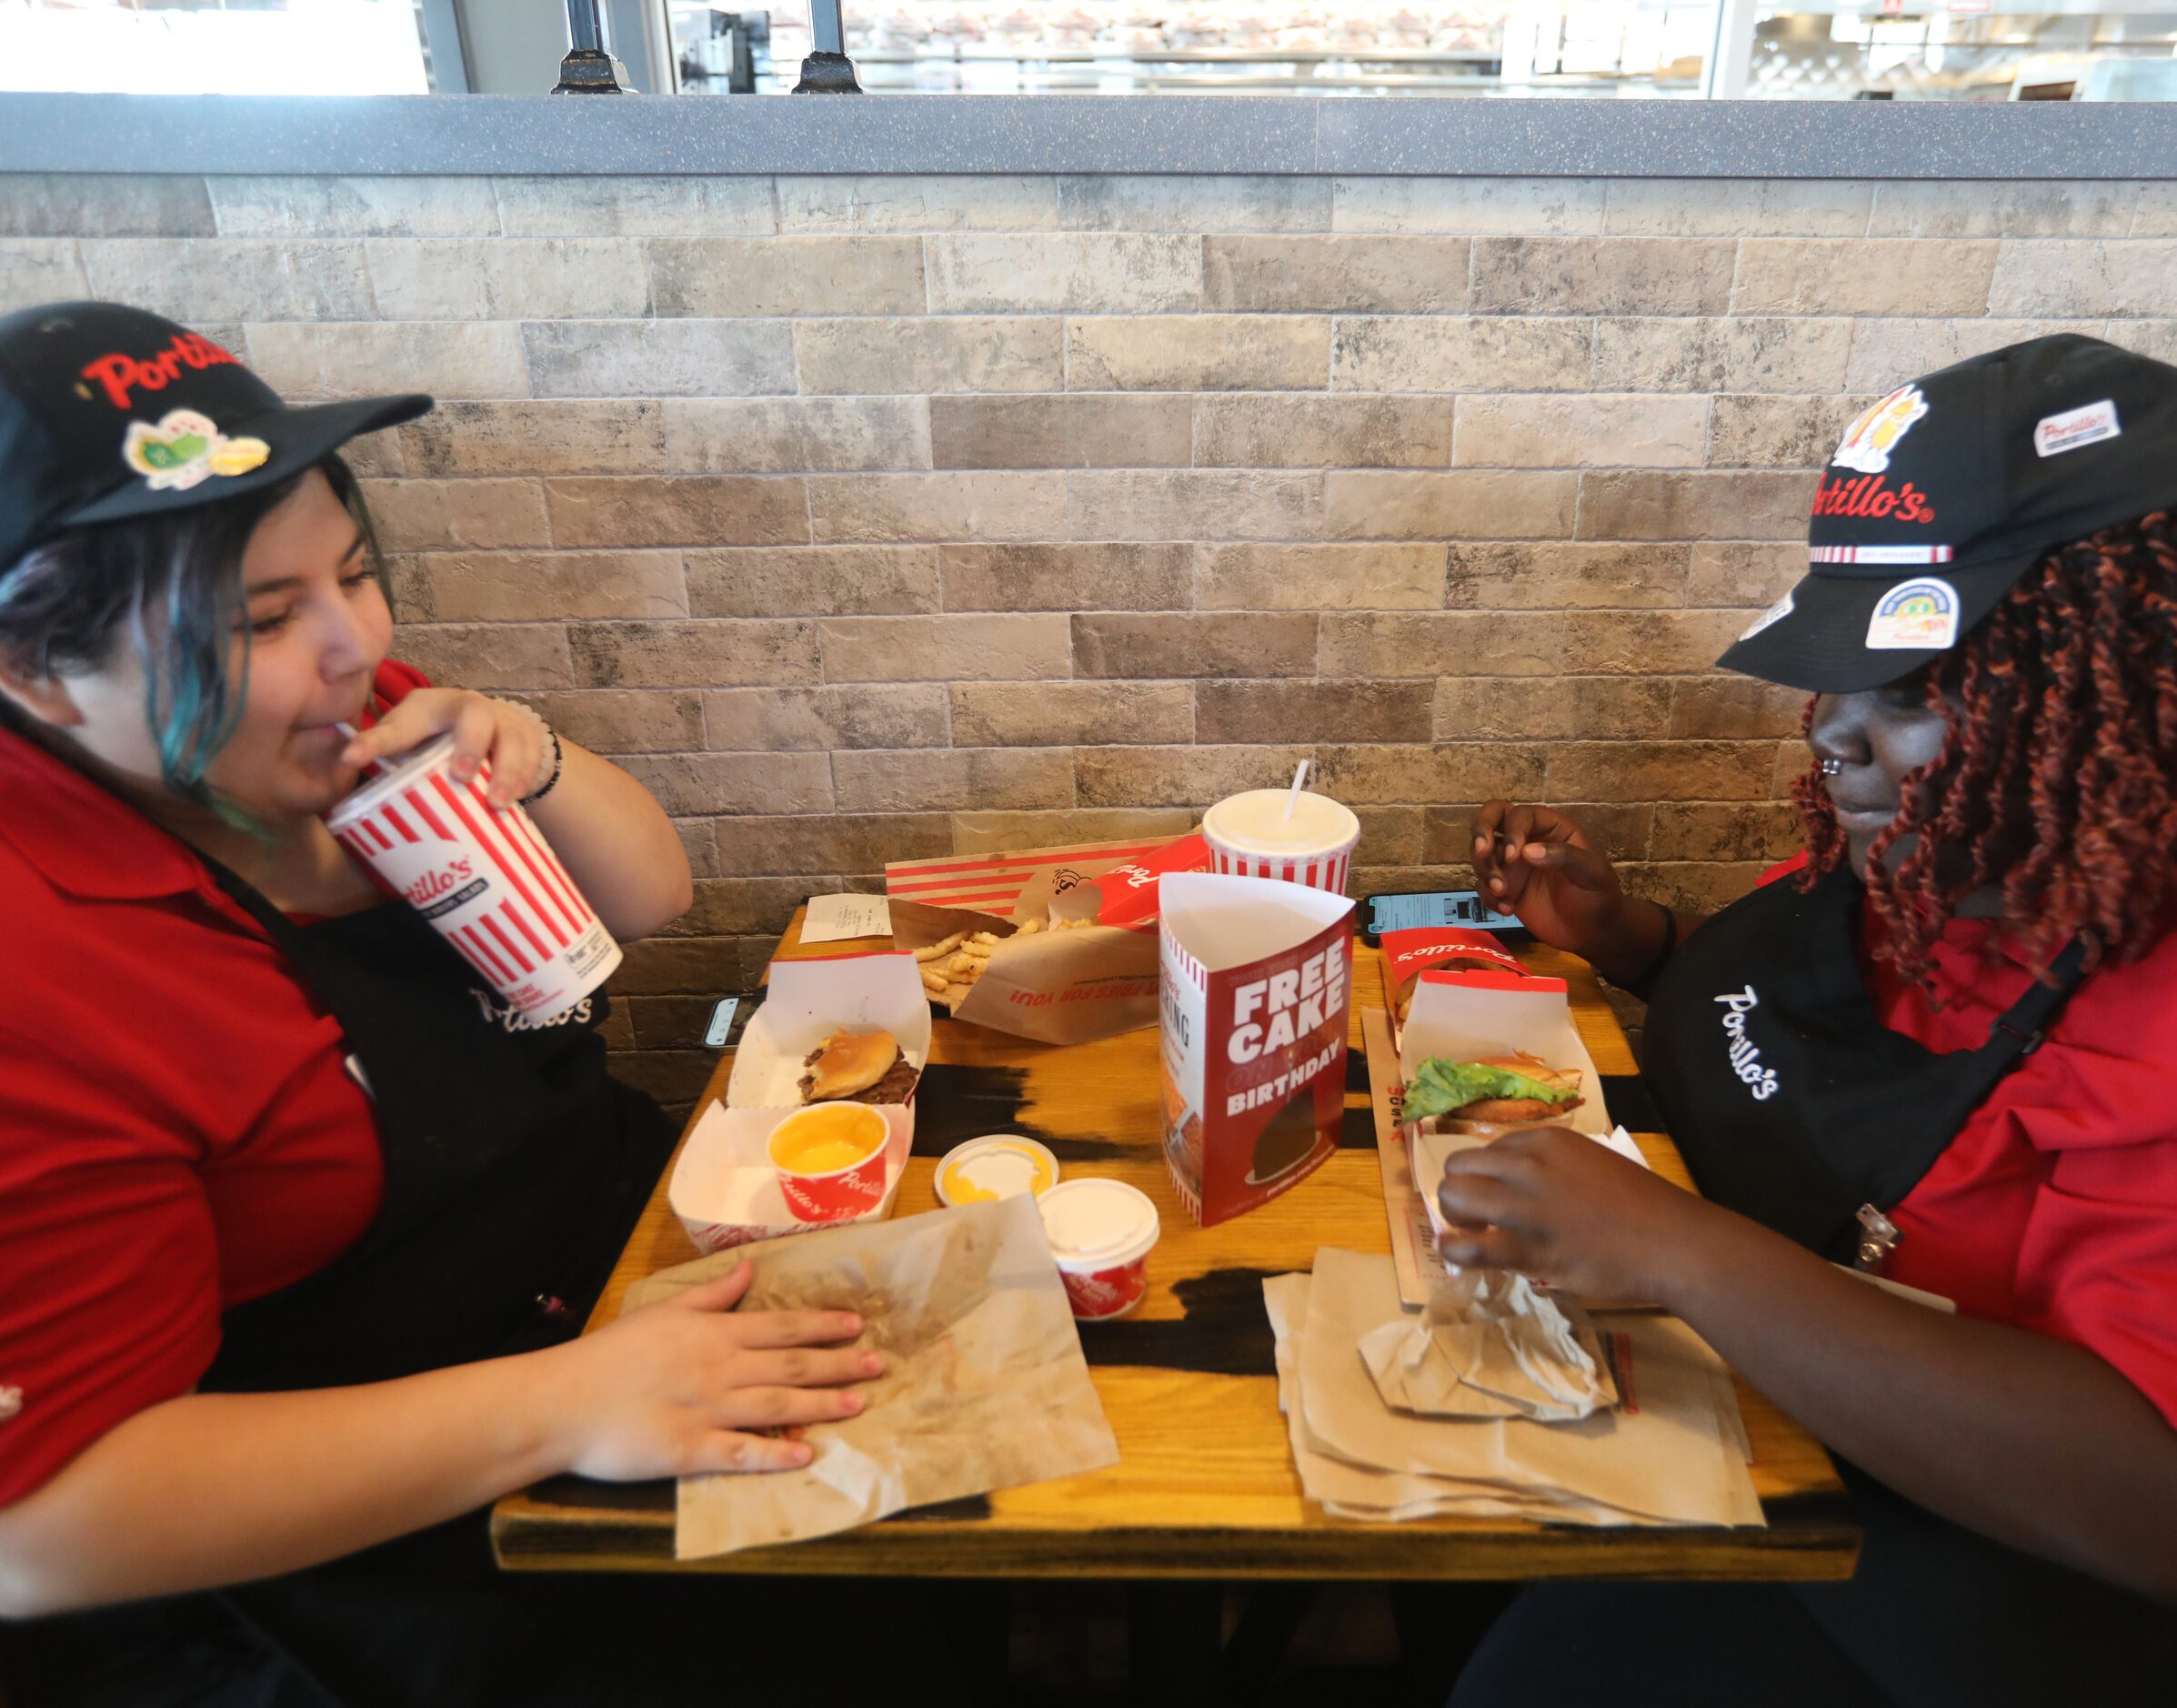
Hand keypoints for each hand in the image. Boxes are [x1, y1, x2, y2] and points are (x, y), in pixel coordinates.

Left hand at [340, 689, 543, 812]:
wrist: (493, 728)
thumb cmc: (439, 742)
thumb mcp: (412, 744)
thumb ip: (388, 761)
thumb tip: (346, 792)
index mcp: (425, 709)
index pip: (399, 725)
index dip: (375, 742)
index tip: (351, 759)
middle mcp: (465, 706)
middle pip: (473, 714)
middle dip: (468, 745)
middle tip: (460, 777)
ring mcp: (502, 719)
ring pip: (510, 736)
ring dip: (505, 771)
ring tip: (496, 804)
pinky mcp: (528, 736)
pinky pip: (533, 754)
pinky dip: (524, 778)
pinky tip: (515, 801)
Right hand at [542, 1262, 882, 1479]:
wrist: (563, 1400)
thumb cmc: (611, 1353)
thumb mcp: (664, 1311)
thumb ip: (713, 1294)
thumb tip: (749, 1269)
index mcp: (714, 1334)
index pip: (781, 1327)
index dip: (823, 1326)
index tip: (857, 1326)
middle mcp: (720, 1369)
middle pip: (791, 1366)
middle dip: (839, 1363)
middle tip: (878, 1364)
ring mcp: (708, 1411)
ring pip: (778, 1406)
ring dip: (822, 1405)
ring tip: (859, 1404)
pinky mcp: (690, 1451)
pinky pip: (742, 1453)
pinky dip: (776, 1454)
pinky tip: (807, 1455)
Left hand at [1435, 1127, 1716, 1304]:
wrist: (1671, 1242)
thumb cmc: (1640, 1205)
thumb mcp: (1591, 1163)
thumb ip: (1552, 1168)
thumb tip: (1518, 1185)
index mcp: (1547, 1142)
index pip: (1489, 1149)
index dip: (1485, 1175)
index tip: (1494, 1193)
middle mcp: (1529, 1167)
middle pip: (1460, 1167)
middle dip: (1459, 1190)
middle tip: (1474, 1215)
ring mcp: (1526, 1208)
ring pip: (1455, 1198)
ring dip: (1452, 1217)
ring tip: (1468, 1234)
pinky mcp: (1530, 1250)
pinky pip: (1469, 1248)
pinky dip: (1452, 1250)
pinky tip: (1454, 1255)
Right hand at [1470, 801, 1635, 962]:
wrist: (1593, 932)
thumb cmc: (1599, 895)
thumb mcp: (1591, 872)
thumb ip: (1564, 857)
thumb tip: (1527, 852)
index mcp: (1550, 828)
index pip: (1520, 815)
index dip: (1513, 832)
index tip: (1514, 857)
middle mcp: (1527, 840)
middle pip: (1492, 818)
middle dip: (1481, 832)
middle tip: (1482, 853)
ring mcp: (1513, 865)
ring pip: (1482, 854)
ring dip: (1485, 871)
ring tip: (1502, 893)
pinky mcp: (1505, 889)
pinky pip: (1483, 885)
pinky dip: (1488, 896)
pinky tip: (1508, 909)